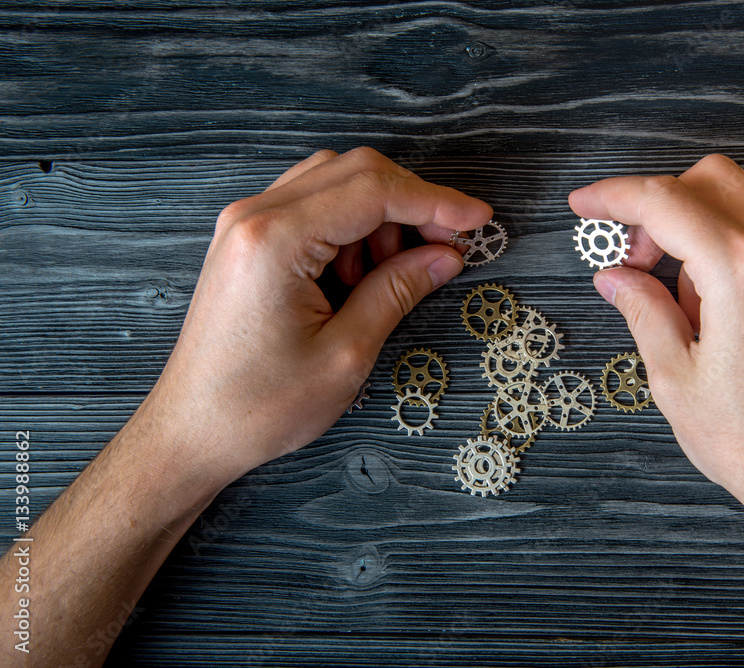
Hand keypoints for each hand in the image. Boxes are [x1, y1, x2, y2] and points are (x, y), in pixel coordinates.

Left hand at [142, 147, 491, 485]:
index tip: (478, 220)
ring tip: (393, 273)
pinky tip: (359, 272)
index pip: (373, 190)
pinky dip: (349, 226)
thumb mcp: (346, 354)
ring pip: (334, 182)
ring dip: (380, 216)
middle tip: (447, 248)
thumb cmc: (258, 405)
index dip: (435, 201)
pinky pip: (311, 206)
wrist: (191, 430)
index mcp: (276, 240)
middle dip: (411, 204)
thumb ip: (398, 291)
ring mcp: (244, 223)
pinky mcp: (246, 239)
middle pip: (355, 171)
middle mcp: (253, 216)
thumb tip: (445, 256)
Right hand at [569, 155, 743, 664]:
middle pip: (713, 180)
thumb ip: (643, 312)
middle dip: (662, 205)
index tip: (585, 204)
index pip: (666, 202)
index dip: (614, 197)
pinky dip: (740, 253)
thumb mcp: (678, 381)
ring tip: (685, 306)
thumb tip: (616, 278)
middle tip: (634, 258)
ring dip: (701, 232)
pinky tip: (725, 312)